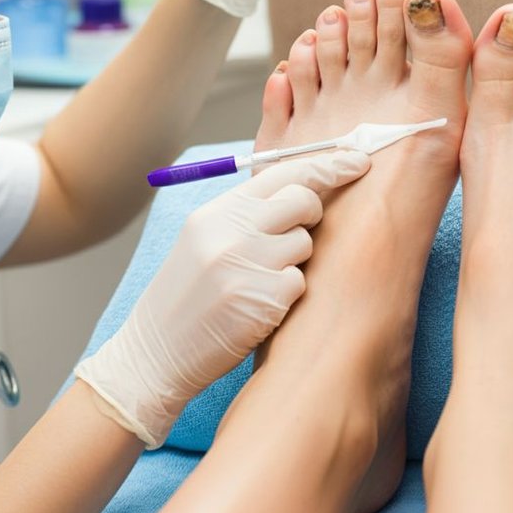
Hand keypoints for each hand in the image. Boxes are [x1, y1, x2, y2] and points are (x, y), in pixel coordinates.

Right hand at [74, 150, 371, 447]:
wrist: (156, 352)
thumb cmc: (186, 297)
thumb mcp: (204, 240)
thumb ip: (247, 214)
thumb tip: (304, 187)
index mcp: (216, 212)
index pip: (281, 172)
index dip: (326, 164)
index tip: (356, 161)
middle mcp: (230, 231)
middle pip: (303, 199)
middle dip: (312, 214)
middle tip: (298, 232)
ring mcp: (246, 265)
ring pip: (305, 244)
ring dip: (294, 261)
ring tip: (259, 279)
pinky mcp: (263, 300)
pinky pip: (300, 282)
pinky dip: (286, 294)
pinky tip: (258, 306)